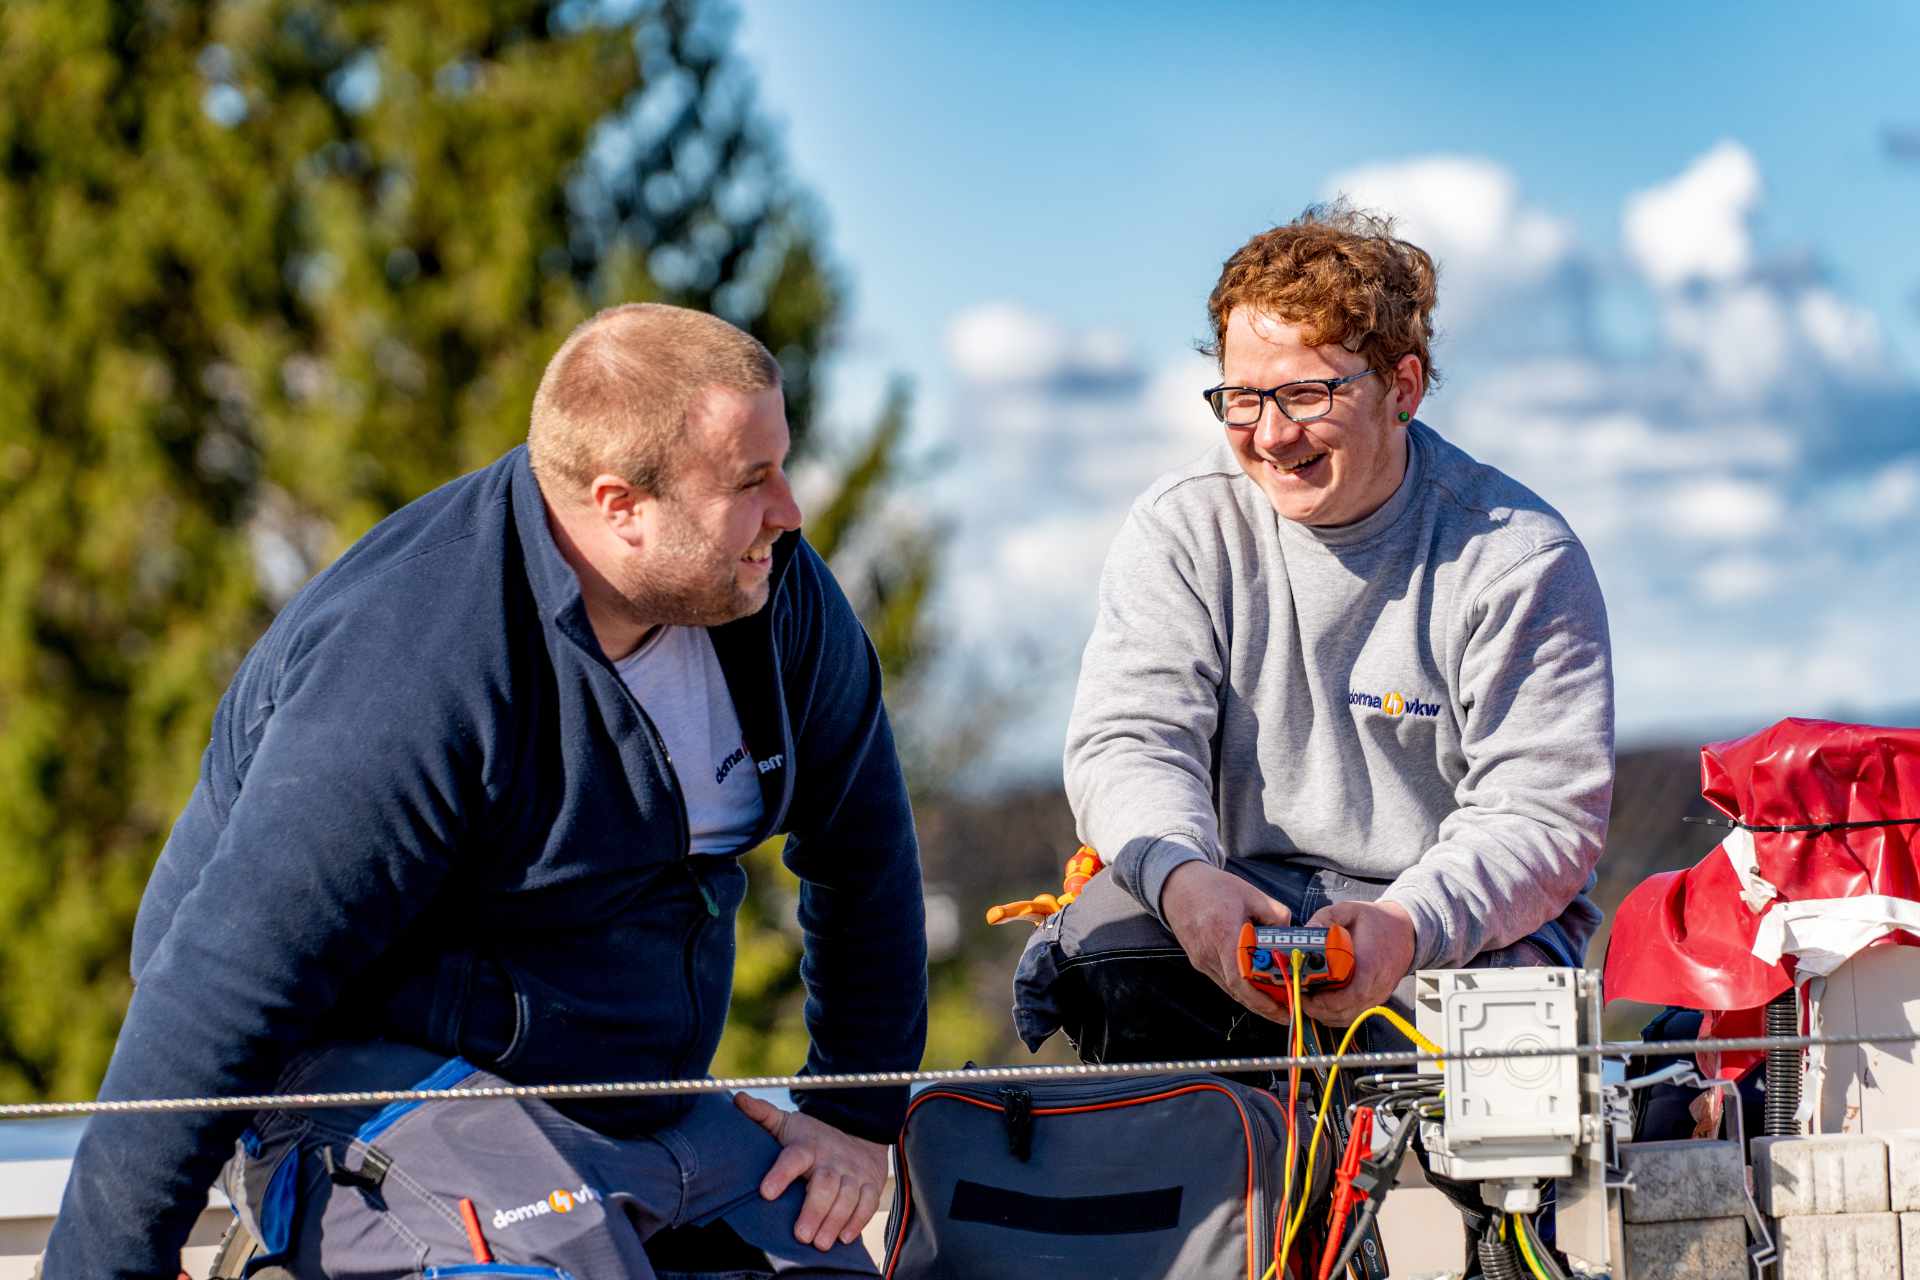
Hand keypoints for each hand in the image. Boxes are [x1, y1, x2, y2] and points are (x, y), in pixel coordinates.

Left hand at [735, 1092, 888, 1250]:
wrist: (860, 1130)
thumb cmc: (813, 1137)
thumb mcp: (788, 1123)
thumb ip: (763, 1115)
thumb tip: (738, 1099)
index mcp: (807, 1146)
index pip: (793, 1158)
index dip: (780, 1174)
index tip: (766, 1193)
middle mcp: (832, 1159)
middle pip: (825, 1183)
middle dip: (814, 1210)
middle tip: (801, 1235)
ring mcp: (853, 1172)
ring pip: (847, 1196)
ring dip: (835, 1221)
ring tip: (820, 1244)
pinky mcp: (871, 1184)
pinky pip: (868, 1203)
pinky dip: (858, 1221)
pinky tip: (845, 1238)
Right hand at [1158, 861, 1292, 1020]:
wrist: (1179, 886)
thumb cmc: (1212, 888)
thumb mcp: (1251, 894)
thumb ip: (1275, 914)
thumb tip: (1291, 933)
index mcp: (1222, 934)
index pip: (1239, 977)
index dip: (1260, 998)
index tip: (1282, 1005)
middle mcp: (1209, 953)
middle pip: (1237, 990)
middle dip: (1264, 1005)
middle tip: (1289, 1012)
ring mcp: (1201, 960)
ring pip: (1230, 989)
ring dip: (1254, 1000)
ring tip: (1279, 1004)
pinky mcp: (1200, 962)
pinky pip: (1223, 981)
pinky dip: (1242, 989)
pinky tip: (1258, 988)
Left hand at [1300, 899, 1415, 1025]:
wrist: (1406, 930)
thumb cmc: (1377, 921)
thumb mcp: (1349, 910)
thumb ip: (1326, 918)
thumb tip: (1306, 929)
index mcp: (1372, 965)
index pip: (1352, 994)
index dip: (1326, 1000)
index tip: (1305, 993)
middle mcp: (1377, 986)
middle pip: (1346, 1011)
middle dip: (1318, 1009)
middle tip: (1298, 996)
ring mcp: (1377, 996)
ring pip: (1348, 1018)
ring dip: (1324, 1014)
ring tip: (1306, 1000)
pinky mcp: (1375, 1000)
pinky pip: (1353, 1015)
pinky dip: (1334, 1014)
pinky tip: (1320, 1003)